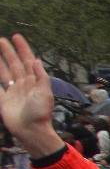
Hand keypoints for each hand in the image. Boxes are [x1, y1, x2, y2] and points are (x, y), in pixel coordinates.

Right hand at [0, 35, 61, 157]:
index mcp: (34, 82)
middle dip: (8, 52)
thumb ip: (41, 76)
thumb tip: (36, 60)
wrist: (31, 131)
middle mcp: (23, 85)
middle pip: (14, 64)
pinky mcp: (4, 100)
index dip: (23, 49)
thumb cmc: (40, 113)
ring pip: (4, 72)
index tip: (16, 36)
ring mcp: (13, 92)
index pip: (27, 61)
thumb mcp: (45, 93)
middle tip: (1, 40)